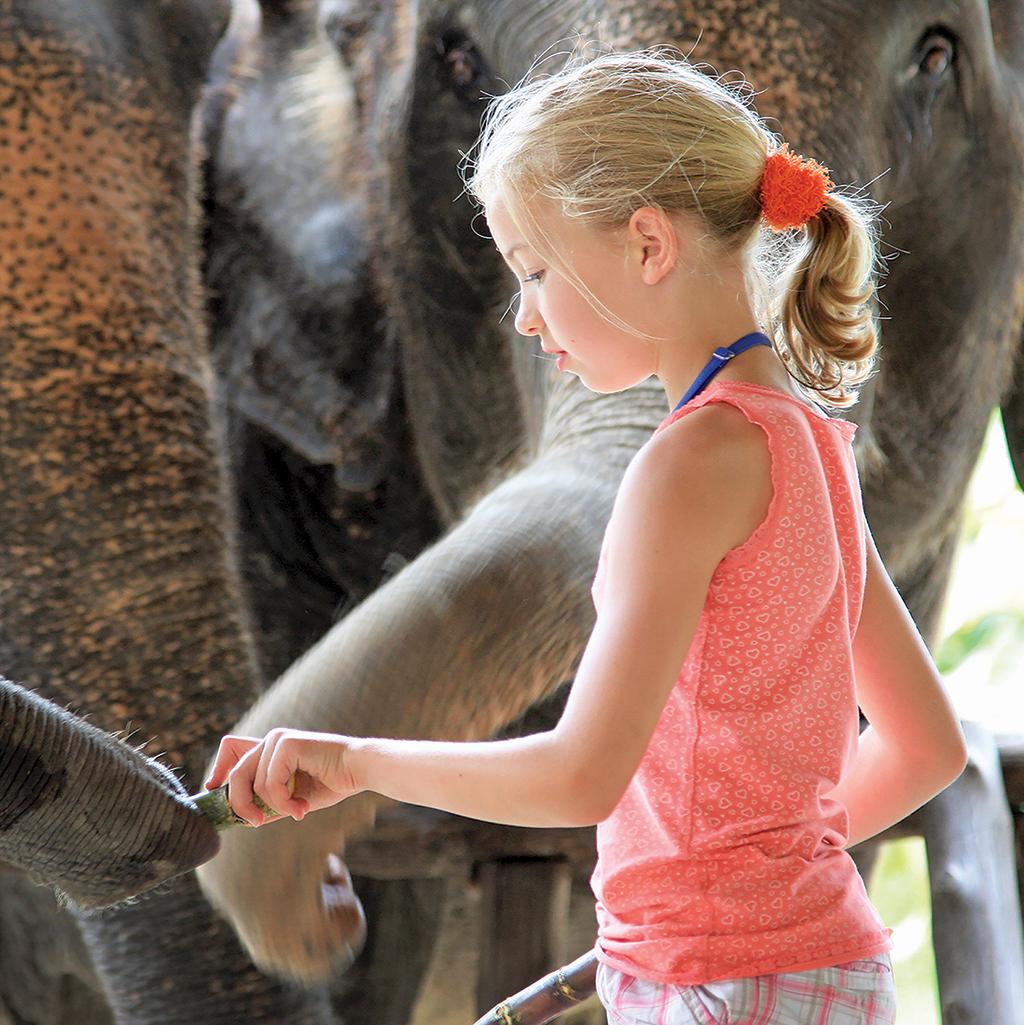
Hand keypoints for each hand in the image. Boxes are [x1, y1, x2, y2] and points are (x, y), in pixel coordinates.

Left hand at [204, 729, 360, 825]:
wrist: (359, 770)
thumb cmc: (331, 782)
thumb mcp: (291, 798)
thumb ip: (267, 803)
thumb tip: (240, 820)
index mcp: (270, 749)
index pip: (231, 748)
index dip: (217, 768)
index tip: (212, 789)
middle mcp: (271, 740)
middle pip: (234, 772)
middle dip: (238, 803)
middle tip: (254, 823)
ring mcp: (278, 739)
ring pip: (252, 783)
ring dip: (273, 806)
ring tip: (297, 810)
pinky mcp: (287, 744)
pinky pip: (270, 783)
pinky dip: (284, 802)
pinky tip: (302, 806)